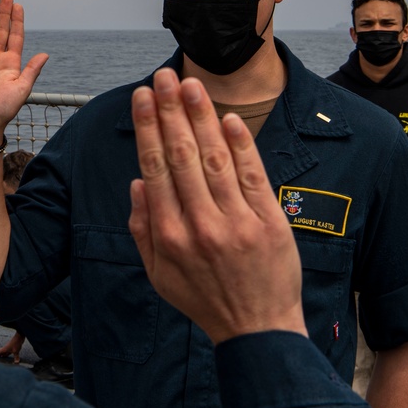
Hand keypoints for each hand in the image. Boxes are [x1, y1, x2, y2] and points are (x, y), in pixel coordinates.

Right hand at [0, 331, 25, 363]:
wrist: (19, 337)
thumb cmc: (16, 342)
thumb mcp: (16, 351)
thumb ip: (16, 357)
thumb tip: (16, 363)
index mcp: (4, 349)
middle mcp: (5, 349)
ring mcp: (8, 349)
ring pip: (2, 353)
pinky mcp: (11, 349)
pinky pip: (6, 353)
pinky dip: (5, 355)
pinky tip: (4, 357)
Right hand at [127, 68, 306, 344]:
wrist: (258, 330)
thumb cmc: (203, 299)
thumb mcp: (158, 274)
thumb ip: (142, 228)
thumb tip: (138, 182)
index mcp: (169, 235)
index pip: (155, 168)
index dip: (148, 128)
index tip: (142, 98)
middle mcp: (200, 225)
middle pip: (182, 155)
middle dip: (170, 111)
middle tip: (163, 77)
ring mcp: (237, 223)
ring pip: (215, 159)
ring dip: (202, 118)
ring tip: (192, 86)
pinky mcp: (269, 222)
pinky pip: (253, 176)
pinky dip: (241, 145)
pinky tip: (228, 118)